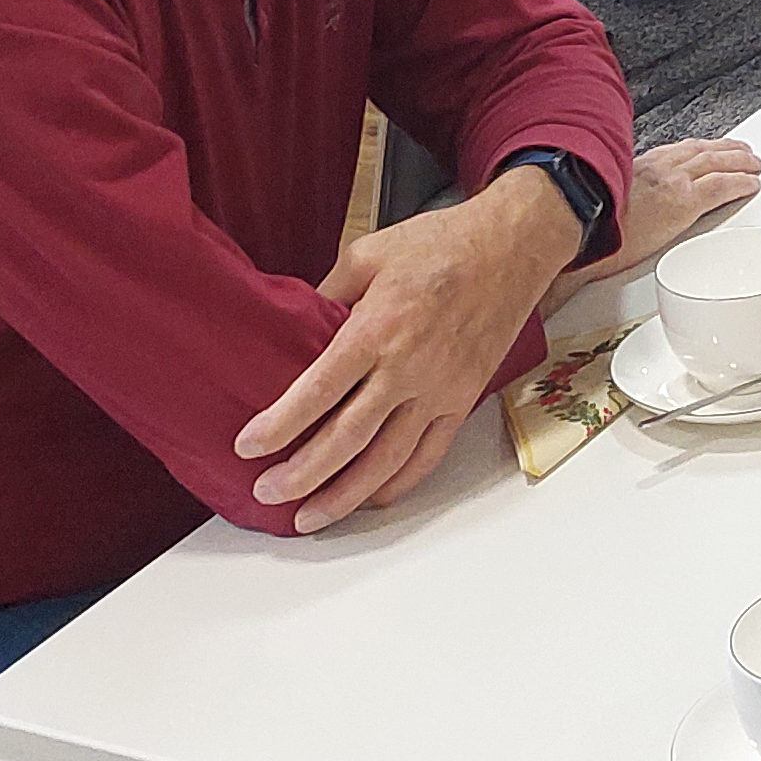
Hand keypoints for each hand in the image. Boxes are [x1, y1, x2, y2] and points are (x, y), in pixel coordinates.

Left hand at [236, 173, 583, 531]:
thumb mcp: (368, 253)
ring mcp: (440, 388)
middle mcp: (408, 367)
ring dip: (344, 494)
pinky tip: (372, 498)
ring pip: (387, 459)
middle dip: (301, 474)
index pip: (318, 391)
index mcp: (377, 328)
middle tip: (268, 492)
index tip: (248, 446)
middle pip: (347, 438)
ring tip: (309, 516)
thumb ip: (328, 295)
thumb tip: (298, 330)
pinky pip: (429, 453)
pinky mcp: (463, 397)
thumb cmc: (442, 243)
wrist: (512, 246)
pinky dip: (399, 483)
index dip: (279, 425)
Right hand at [545, 140, 760, 313]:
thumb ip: (613, 205)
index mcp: (634, 167)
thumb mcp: (597, 207)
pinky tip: (752, 184)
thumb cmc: (581, 227)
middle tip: (742, 152)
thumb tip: (610, 219)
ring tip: (754, 164)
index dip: (696, 149)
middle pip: (700, 152)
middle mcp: (655, 168)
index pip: (674, 152)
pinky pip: (721, 186)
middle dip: (724, 150)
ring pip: (716, 163)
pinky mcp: (682, 202)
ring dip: (739, 161)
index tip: (705, 149)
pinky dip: (740, 183)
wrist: (576, 231)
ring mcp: (671, 182)